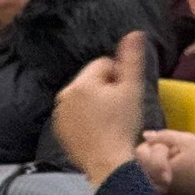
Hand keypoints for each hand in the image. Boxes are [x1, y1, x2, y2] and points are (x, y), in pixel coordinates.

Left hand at [52, 31, 149, 184]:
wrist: (108, 161)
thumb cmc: (123, 125)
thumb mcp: (133, 90)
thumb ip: (132, 60)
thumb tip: (135, 33)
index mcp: (82, 83)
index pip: (104, 64)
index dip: (120, 77)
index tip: (126, 95)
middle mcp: (65, 95)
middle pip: (92, 80)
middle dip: (107, 89)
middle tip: (120, 108)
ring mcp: (60, 113)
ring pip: (84, 97)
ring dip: (97, 102)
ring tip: (110, 120)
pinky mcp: (59, 128)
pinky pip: (75, 114)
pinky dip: (86, 117)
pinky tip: (99, 129)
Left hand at [134, 130, 194, 194]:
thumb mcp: (186, 140)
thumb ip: (164, 136)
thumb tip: (146, 135)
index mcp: (156, 168)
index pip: (142, 150)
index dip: (157, 143)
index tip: (175, 145)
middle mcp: (154, 181)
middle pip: (144, 161)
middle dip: (157, 153)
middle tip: (178, 150)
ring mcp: (161, 189)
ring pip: (151, 170)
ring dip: (161, 162)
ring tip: (182, 160)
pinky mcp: (170, 193)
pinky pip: (160, 178)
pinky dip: (167, 171)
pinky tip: (183, 169)